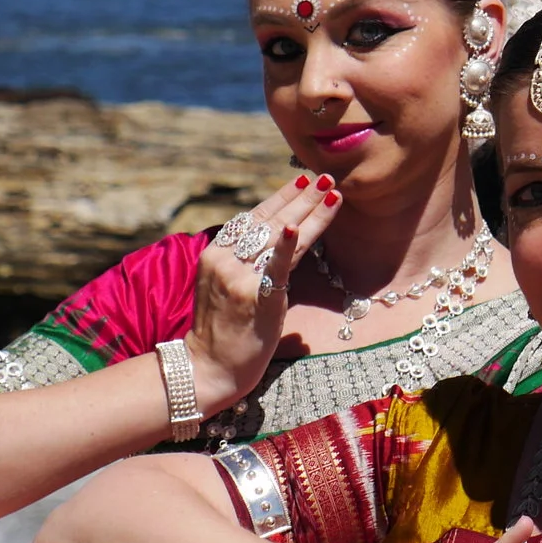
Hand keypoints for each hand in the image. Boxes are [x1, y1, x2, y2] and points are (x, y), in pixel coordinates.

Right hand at [184, 175, 341, 408]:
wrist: (210, 366)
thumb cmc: (225, 330)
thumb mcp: (229, 287)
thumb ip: (248, 265)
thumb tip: (278, 245)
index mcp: (216, 253)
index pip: (253, 218)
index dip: (279, 198)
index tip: (301, 180)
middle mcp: (225, 259)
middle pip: (268, 220)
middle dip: (300, 197)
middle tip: (324, 177)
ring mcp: (238, 276)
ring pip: (278, 235)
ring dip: (309, 211)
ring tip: (331, 190)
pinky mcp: (254, 295)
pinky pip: (275, 265)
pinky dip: (287, 243)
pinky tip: (299, 225)